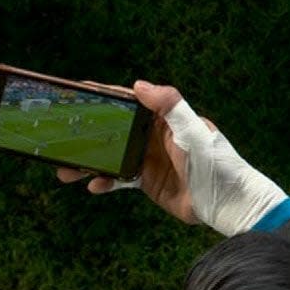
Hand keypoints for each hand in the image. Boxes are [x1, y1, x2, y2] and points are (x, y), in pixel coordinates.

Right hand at [58, 81, 208, 223]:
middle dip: (88, 133)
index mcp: (164, 118)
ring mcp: (148, 159)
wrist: (226, 204)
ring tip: (66, 171)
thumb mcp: (193, 131)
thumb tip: (139, 85)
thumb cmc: (216, 163)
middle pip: (114, 130)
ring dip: (90, 162)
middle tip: (63, 134)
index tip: (80, 92)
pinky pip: (119, 180)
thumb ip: (169, 106)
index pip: (130, 101)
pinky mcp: (147, 181)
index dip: (105, 96)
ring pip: (111, 156)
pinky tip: (92, 185)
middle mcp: (153, 136)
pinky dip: (105, 182)